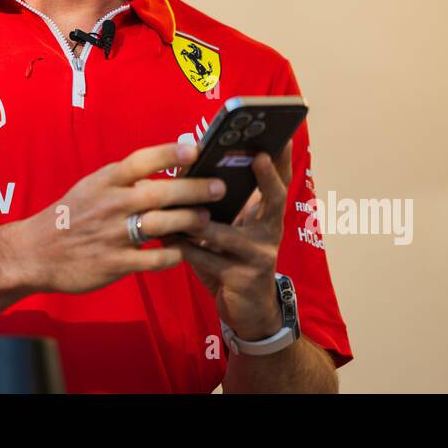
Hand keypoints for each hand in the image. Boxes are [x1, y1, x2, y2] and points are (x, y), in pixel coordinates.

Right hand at [10, 141, 224, 294]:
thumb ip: (125, 179)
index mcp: (105, 181)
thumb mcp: (92, 187)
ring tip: (207, 219)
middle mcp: (111, 204)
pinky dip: (173, 255)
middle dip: (194, 190)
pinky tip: (183, 251)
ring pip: (161, 225)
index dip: (170, 153)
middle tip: (219, 187)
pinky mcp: (113, 263)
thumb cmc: (70, 215)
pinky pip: (153, 259)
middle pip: (160, 193)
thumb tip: (166, 166)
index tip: (196, 149)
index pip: (141, 160)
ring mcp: (112, 234)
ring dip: (190, 221)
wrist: (34, 252)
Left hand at [165, 140, 292, 340]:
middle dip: (267, 177)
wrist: (247, 311)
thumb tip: (187, 165)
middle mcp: (270, 233)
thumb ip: (218, 203)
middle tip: (257, 155)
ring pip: (226, 233)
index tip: (281, 136)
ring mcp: (259, 256)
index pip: (278, 182)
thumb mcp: (232, 229)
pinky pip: (207, 259)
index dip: (281, 161)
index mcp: (267, 217)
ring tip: (177, 203)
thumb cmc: (232, 260)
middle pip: (275, 200)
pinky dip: (184, 247)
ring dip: (198, 219)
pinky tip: (165, 238)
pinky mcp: (241, 278)